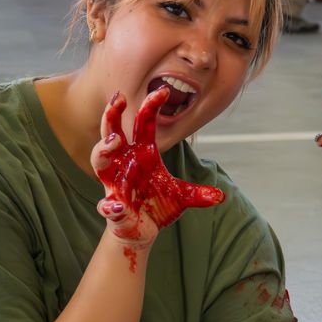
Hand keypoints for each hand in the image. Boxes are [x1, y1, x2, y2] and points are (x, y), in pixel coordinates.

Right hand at [91, 88, 224, 246]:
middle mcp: (124, 163)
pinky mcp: (112, 207)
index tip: (163, 91)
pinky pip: (107, 204)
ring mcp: (115, 183)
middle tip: (119, 98)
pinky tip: (117, 206)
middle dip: (112, 115)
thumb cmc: (158, 204)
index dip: (151, 106)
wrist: (143, 230)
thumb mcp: (182, 196)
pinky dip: (110, 205)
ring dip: (103, 149)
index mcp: (142, 153)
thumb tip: (221, 196)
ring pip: (99, 160)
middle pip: (111, 132)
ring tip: (114, 141)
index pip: (144, 123)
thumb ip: (199, 194)